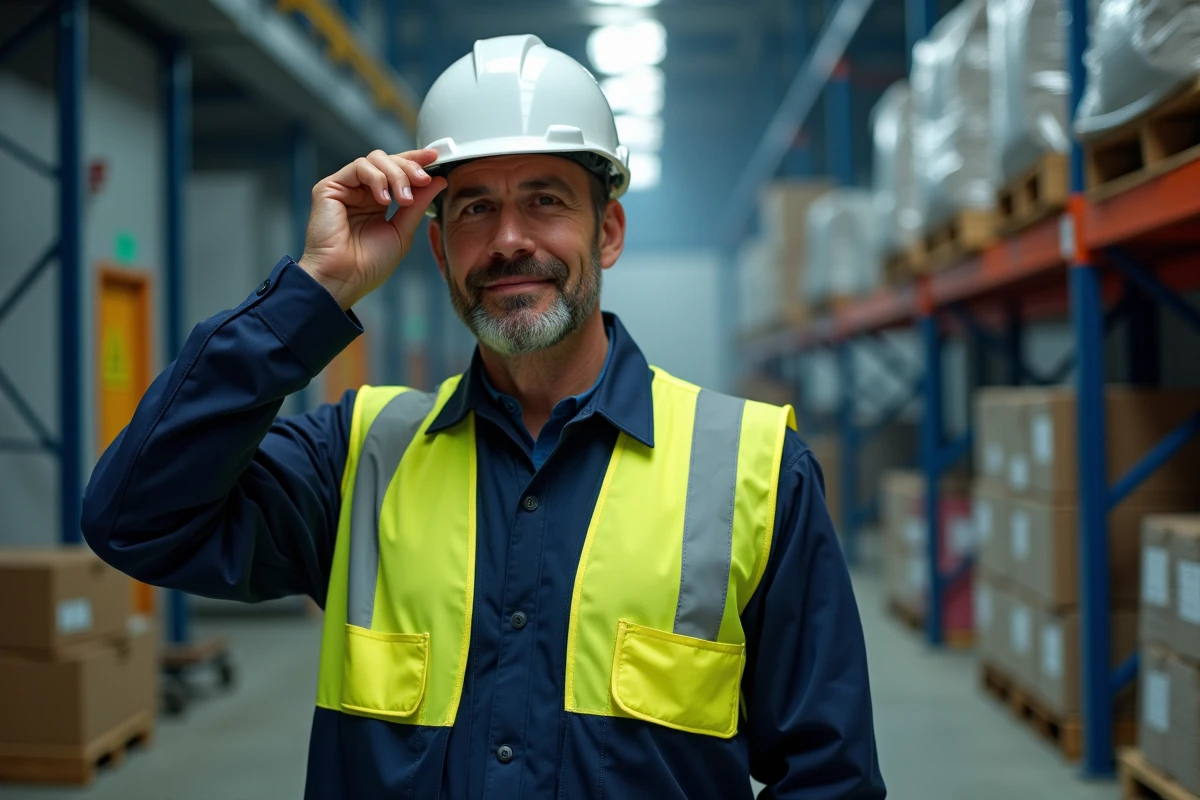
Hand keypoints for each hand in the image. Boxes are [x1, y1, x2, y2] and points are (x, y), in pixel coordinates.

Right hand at [297, 148, 447, 309]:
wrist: (344, 280)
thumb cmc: (368, 265)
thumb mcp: (402, 231)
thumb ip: (418, 204)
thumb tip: (438, 180)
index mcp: (377, 201)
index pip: (397, 171)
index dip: (415, 161)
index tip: (435, 158)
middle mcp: (361, 192)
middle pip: (388, 160)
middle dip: (409, 168)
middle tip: (423, 181)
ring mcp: (345, 188)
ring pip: (374, 160)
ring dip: (396, 174)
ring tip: (404, 199)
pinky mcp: (329, 188)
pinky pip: (358, 167)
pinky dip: (377, 178)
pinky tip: (384, 199)